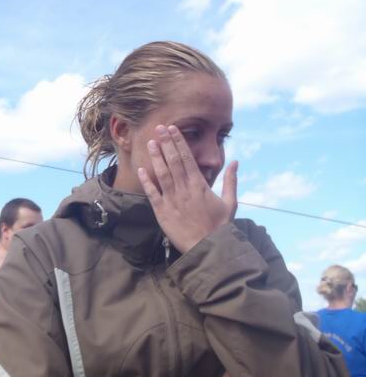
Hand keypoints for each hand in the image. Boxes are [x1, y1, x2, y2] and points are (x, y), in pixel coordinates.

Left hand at [137, 125, 236, 252]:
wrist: (209, 249)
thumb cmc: (220, 226)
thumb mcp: (231, 202)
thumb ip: (231, 181)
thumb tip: (236, 161)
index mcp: (199, 185)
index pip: (187, 158)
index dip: (179, 142)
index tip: (173, 129)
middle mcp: (184, 189)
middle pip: (173, 161)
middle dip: (166, 143)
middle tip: (159, 128)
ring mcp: (172, 200)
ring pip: (162, 174)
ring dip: (156, 157)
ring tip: (150, 142)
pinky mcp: (162, 212)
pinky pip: (152, 194)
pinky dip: (146, 181)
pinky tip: (141, 169)